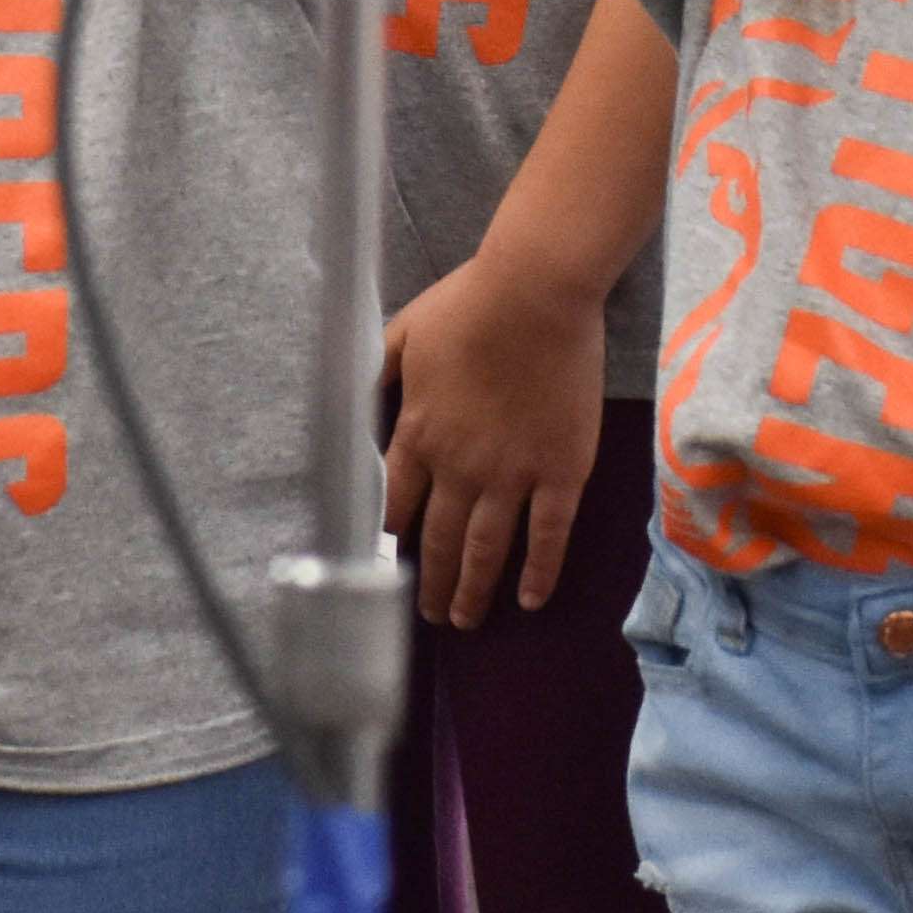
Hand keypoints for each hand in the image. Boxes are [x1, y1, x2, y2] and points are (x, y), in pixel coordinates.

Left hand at [380, 248, 610, 629]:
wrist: (535, 293)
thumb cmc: (470, 304)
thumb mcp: (402, 332)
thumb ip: (376, 372)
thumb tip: (351, 400)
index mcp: (420, 434)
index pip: (396, 504)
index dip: (390, 539)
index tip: (386, 566)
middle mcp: (460, 467)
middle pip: (439, 539)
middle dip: (431, 582)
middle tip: (432, 613)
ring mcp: (512, 474)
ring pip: (487, 548)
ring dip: (473, 588)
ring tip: (466, 618)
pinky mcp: (561, 471)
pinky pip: (549, 534)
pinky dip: (539, 570)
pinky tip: (531, 598)